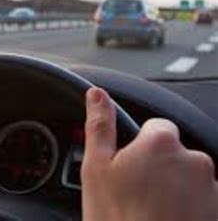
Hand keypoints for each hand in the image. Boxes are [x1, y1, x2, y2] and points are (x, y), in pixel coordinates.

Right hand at [81, 88, 217, 220]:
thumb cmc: (117, 219)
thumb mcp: (96, 169)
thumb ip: (99, 126)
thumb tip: (96, 95)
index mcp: (161, 143)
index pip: (154, 127)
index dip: (137, 147)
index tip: (128, 169)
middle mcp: (194, 160)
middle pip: (172, 153)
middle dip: (156, 168)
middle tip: (135, 195)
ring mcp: (211, 188)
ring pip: (187, 178)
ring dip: (172, 189)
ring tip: (151, 213)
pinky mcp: (216, 210)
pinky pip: (200, 200)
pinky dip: (186, 208)